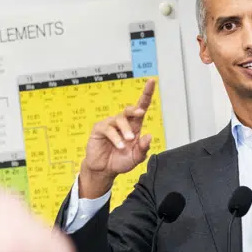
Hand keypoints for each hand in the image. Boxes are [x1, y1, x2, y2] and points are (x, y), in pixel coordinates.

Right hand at [78, 79, 155, 198]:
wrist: (104, 170)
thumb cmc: (120, 161)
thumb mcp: (135, 158)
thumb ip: (143, 149)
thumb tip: (149, 136)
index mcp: (134, 126)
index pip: (141, 107)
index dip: (147, 94)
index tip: (152, 81)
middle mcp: (122, 123)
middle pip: (130, 109)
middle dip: (135, 110)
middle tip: (140, 114)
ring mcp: (110, 124)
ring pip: (120, 119)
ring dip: (126, 130)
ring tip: (127, 142)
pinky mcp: (99, 129)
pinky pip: (108, 129)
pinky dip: (116, 138)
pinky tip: (119, 145)